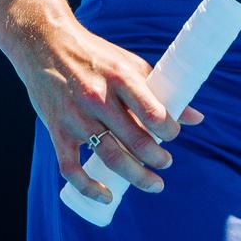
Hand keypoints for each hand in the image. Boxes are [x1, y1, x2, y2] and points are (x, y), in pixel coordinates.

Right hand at [1, 0, 203, 204]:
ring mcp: (76, 117)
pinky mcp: (57, 131)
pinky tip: (107, 195)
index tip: (174, 135)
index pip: (152, 111)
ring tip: (154, 183)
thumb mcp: (131, 65)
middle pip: (134, 139)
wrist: (45, 46)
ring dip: (136, 175)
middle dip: (156, 157)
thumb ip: (160, 91)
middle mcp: (98, 99)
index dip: (169, 130)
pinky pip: (71, 167)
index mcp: (121, 78)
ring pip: (110, 156)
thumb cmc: (96, 56)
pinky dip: (89, 186)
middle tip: (167, 163)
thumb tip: (195, 118)